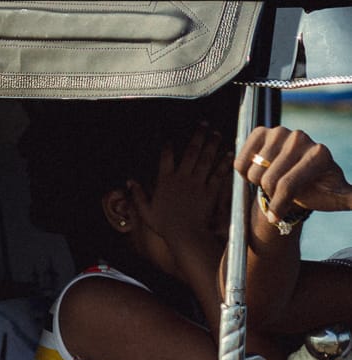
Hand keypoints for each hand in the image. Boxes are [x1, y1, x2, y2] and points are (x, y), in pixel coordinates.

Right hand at [129, 125, 231, 253]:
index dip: (167, 146)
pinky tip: (229, 153)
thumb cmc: (164, 225)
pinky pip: (218, 174)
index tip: (169, 139)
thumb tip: (130, 181)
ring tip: (216, 133)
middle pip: (190, 151)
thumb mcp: (146, 211)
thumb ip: (138, 194)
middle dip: (198, 136)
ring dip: (212, 144)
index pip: (166, 157)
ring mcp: (197, 183)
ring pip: (206, 159)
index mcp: (165, 180)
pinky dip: (223, 163)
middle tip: (204, 124)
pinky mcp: (210, 191)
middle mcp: (182, 177)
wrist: (185, 235)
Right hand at [237, 127, 351, 219]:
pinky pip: (241, 160)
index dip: (278, 206)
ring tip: (272, 180)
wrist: (301, 177)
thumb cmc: (318, 190)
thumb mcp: (338, 198)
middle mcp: (300, 137)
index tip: (277, 216)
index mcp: (319, 154)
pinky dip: (244, 171)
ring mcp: (280, 132)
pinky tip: (260, 170)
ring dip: (258, 183)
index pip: (287, 186)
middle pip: (268, 180)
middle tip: (280, 193)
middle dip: (270, 194)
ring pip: (254, 171)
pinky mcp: (262, 131)